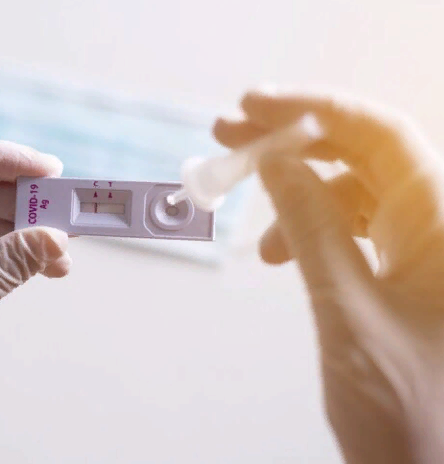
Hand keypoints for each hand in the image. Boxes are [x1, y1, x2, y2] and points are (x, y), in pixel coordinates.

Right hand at [215, 91, 443, 463]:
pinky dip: (312, 228)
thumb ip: (312, 228)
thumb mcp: (348, 311)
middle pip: (364, 154)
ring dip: (299, 190)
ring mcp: (426, 252)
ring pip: (356, 191)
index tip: (252, 106)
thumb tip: (277, 163)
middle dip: (296, 141)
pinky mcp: (408, 276)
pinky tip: (280, 251)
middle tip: (231, 135)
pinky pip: (356, 229)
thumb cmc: (411, 412)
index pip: (378, 135)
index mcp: (443, 224)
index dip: (313, 109)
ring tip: (251, 208)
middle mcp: (440, 227)